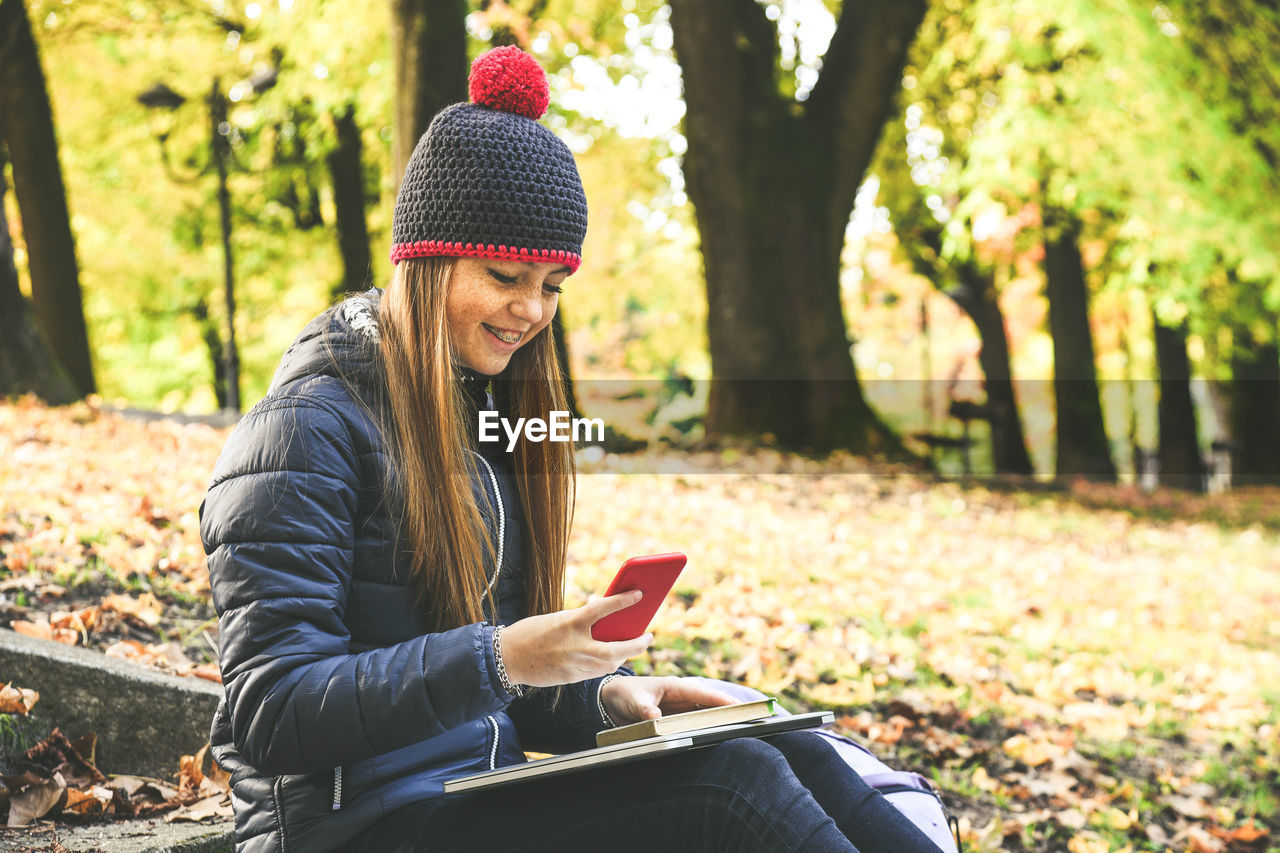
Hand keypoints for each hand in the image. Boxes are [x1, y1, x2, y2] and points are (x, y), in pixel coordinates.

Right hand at [500, 591, 652, 687]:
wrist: (507, 658)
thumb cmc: (531, 633)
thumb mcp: (556, 619)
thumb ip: (580, 620)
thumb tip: (603, 622)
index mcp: (570, 623)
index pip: (602, 608)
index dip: (623, 600)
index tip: (639, 593)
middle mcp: (576, 645)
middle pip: (617, 648)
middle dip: (637, 645)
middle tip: (649, 636)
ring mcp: (575, 665)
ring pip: (610, 664)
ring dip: (625, 656)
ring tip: (635, 646)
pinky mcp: (572, 678)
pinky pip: (598, 672)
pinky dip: (609, 664)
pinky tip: (614, 658)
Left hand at [601, 676, 736, 725]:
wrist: (609, 700)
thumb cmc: (623, 693)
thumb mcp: (632, 700)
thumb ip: (644, 708)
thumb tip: (655, 716)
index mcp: (674, 687)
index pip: (701, 693)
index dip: (719, 699)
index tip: (737, 705)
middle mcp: (680, 697)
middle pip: (708, 705)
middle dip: (727, 711)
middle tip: (748, 719)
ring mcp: (679, 709)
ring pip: (703, 715)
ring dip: (718, 721)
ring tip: (738, 730)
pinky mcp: (674, 720)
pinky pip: (693, 725)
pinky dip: (703, 730)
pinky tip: (714, 739)